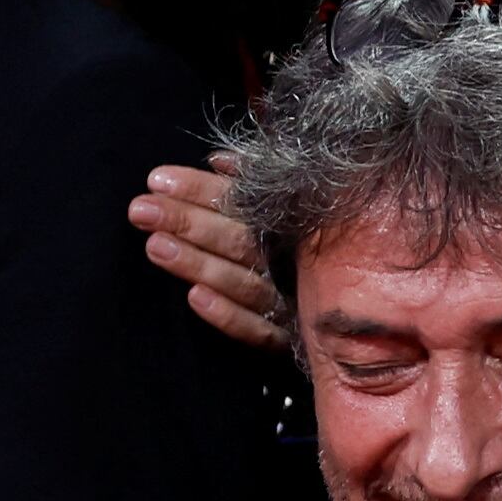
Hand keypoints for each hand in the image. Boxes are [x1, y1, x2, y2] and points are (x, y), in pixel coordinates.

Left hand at [132, 155, 284, 348]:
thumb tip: (218, 162)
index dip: (198, 189)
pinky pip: (257, 329)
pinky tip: (195, 297)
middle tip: (141, 210)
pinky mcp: (289, 338)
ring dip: (199, 263)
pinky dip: (228, 315)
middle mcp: (290, 259)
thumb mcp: (287, 206)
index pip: (239, 200)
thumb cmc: (303, 248)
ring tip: (156, 245)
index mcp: (287, 222)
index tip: (157, 180)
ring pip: (242, 281)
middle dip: (188, 221)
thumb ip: (252, 183)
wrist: (360, 306)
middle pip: (237, 238)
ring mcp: (291, 299)